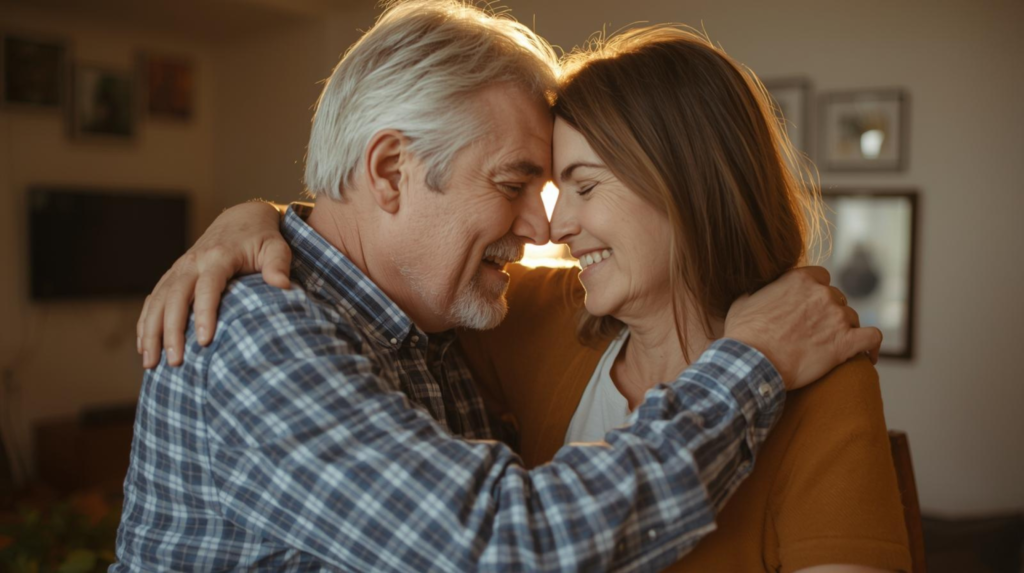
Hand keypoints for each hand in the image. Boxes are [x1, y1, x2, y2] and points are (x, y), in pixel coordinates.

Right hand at [137, 201, 292, 368]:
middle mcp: (193, 262)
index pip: (208, 287)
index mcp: (219, 256)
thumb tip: (283, 285)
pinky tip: (144, 347)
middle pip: (176, 297)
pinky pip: (154, 299)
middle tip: (174, 362)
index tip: (205, 341)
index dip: (205, 313)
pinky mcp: (174, 274)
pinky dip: (146, 322)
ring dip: (152, 332)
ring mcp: (180, 268)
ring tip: (152, 363)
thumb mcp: (276, 247)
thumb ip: (278, 265)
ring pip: (158, 300)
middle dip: (172, 331)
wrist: (241, 220)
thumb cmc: (263, 238)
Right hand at [723, 266, 880, 390]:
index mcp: (799, 279)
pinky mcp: (846, 343)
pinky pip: (872, 338)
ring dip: (844, 330)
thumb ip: (760, 291)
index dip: (816, 292)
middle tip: (816, 332)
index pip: (821, 277)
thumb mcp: (743, 301)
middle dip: (828, 313)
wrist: (752, 364)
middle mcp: (822, 293)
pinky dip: (872, 347)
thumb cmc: (744, 335)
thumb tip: (759, 291)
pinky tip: (867, 356)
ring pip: (852, 318)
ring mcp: (836, 317)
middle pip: (837, 298)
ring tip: (832, 348)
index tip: (809, 307)